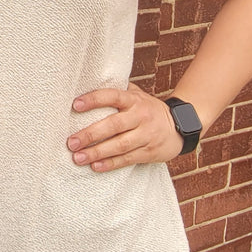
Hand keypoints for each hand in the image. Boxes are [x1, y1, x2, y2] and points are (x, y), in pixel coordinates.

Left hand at [67, 83, 183, 171]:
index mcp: (134, 99)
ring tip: (78, 157)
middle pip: (113, 125)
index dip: (94, 99)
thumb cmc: (148, 108)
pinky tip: (95, 166)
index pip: (112, 96)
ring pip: (119, 145)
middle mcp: (141, 116)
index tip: (75, 105)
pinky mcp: (149, 152)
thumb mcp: (137, 95)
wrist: (180, 125)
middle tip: (71, 142)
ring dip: (97, 152)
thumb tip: (87, 84)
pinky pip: (127, 159)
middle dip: (90, 134)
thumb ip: (117, 91)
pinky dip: (111, 164)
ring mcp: (146, 135)